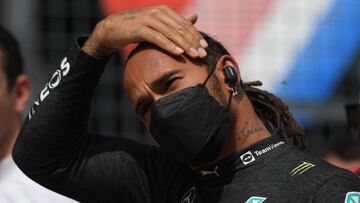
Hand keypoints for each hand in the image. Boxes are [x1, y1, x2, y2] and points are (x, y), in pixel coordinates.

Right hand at [82, 5, 207, 58]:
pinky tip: (178, 53)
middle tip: (203, 55)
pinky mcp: (139, 29)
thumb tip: (195, 17)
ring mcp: (148, 20)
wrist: (112, 29)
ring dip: (185, 45)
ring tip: (195, 56)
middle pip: (180, 28)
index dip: (196, 35)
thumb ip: (176, 22)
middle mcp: (158, 13)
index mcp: (164, 11)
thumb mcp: (158, 24)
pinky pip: (158, 38)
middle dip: (193, 42)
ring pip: (171, 33)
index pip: (184, 24)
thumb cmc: (137, 28)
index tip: (205, 47)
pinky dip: (169, 45)